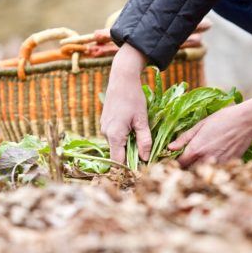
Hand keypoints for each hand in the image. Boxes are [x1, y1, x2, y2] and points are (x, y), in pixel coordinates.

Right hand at [101, 43, 151, 162]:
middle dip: (131, 158)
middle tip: (147, 158)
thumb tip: (145, 159)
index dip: (129, 169)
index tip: (141, 173)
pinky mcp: (105, 124)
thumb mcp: (142, 120)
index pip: (119, 162)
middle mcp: (105, 134)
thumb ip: (144, 140)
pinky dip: (124, 139)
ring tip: (142, 143)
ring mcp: (104, 128)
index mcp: (114, 135)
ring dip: (128, 147)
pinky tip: (134, 132)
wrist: (121, 79)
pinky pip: (114, 137)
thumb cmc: (133, 98)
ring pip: (116, 146)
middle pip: (118, 154)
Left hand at [168, 95, 251, 165]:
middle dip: (185, 170)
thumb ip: (184, 138)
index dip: (174, 164)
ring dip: (198, 171)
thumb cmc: (222, 119)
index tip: (173, 162)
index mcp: (196, 149)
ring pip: (203, 174)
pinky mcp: (228, 166)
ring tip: (198, 164)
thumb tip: (170, 148)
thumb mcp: (200, 125)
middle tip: (185, 164)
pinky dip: (211, 170)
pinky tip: (211, 162)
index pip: (179, 164)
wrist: (247, 121)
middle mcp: (205, 159)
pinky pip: (216, 172)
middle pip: (190, 172)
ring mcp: (218, 164)